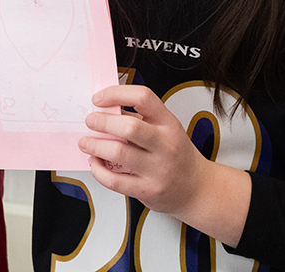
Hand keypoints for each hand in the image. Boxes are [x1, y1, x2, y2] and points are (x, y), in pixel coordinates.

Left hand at [79, 85, 248, 244]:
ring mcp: (157, 169)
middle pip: (129, 127)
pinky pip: (114, 180)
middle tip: (90, 121)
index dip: (116, 94)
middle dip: (101, 122)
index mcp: (169, 124)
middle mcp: (165, 145)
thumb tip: (104, 110)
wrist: (198, 190)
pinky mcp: (147, 190)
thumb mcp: (167, 130)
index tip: (99, 99)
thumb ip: (140, 120)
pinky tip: (95, 163)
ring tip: (85, 142)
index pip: (143, 98)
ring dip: (94, 145)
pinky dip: (98, 170)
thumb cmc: (178, 156)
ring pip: (118, 152)